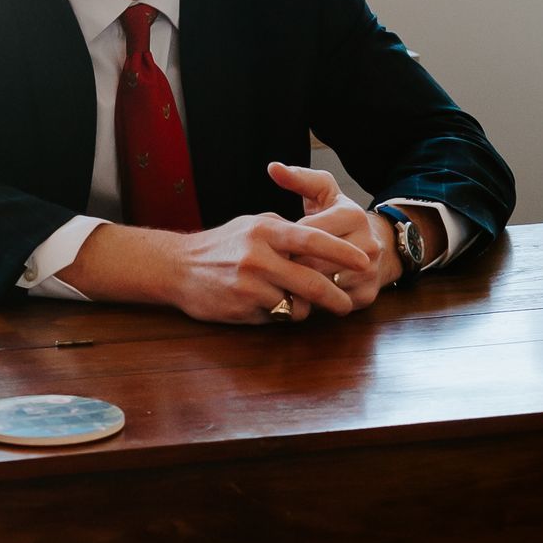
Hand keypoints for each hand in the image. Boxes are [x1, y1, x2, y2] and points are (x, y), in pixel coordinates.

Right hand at [171, 205, 376, 325]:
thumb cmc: (222, 244)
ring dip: (305, 309)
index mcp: (265, 231)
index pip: (313, 240)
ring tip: (301, 305)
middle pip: (311, 281)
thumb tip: (322, 240)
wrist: (178, 267)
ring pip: (296, 305)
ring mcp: (249, 285)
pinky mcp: (242, 309)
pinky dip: (280, 315)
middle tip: (347, 304)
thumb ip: (286, 231)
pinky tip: (270, 307)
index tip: (364, 261)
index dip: (342, 252)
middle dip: (336, 296)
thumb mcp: (253, 224)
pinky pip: (276, 318)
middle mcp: (258, 257)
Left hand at [266, 161, 395, 309]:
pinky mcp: (367, 295)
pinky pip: (333, 303)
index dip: (287, 241)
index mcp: (353, 216)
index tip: (273, 243)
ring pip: (324, 285)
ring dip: (301, 286)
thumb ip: (298, 179)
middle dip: (291, 265)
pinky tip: (302, 295)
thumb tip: (272, 167)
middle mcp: (367, 244)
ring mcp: (370, 272)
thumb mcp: (323, 193)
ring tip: (283, 281)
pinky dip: (315, 302)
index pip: (309, 232)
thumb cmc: (338, 218)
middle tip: (273, 266)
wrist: (377, 246)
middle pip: (315, 261)